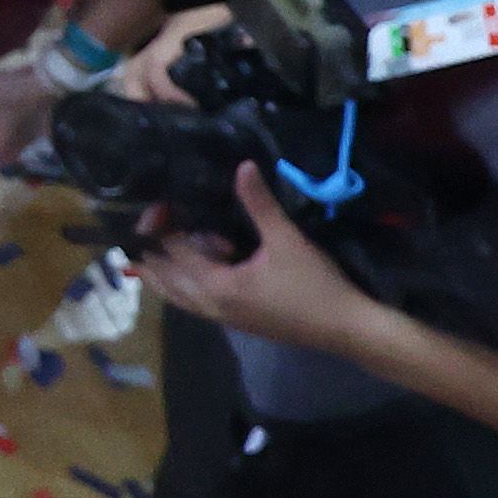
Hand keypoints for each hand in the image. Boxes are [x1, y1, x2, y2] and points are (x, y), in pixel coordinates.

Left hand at [134, 164, 388, 353]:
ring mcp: (223, 318)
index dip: (160, 226)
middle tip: (151, 221)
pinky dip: (184, 284)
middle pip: (162, 281)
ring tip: (158, 243)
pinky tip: (198, 264)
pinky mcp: (238, 322)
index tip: (162, 200)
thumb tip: (243, 166)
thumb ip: (259, 203)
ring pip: (177, 296)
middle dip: (151, 251)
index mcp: (216, 287)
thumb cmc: (315, 285)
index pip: (172, 253)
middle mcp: (211, 307)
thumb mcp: (286, 239)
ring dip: (164, 272)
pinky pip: (195, 303)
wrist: (347, 330)